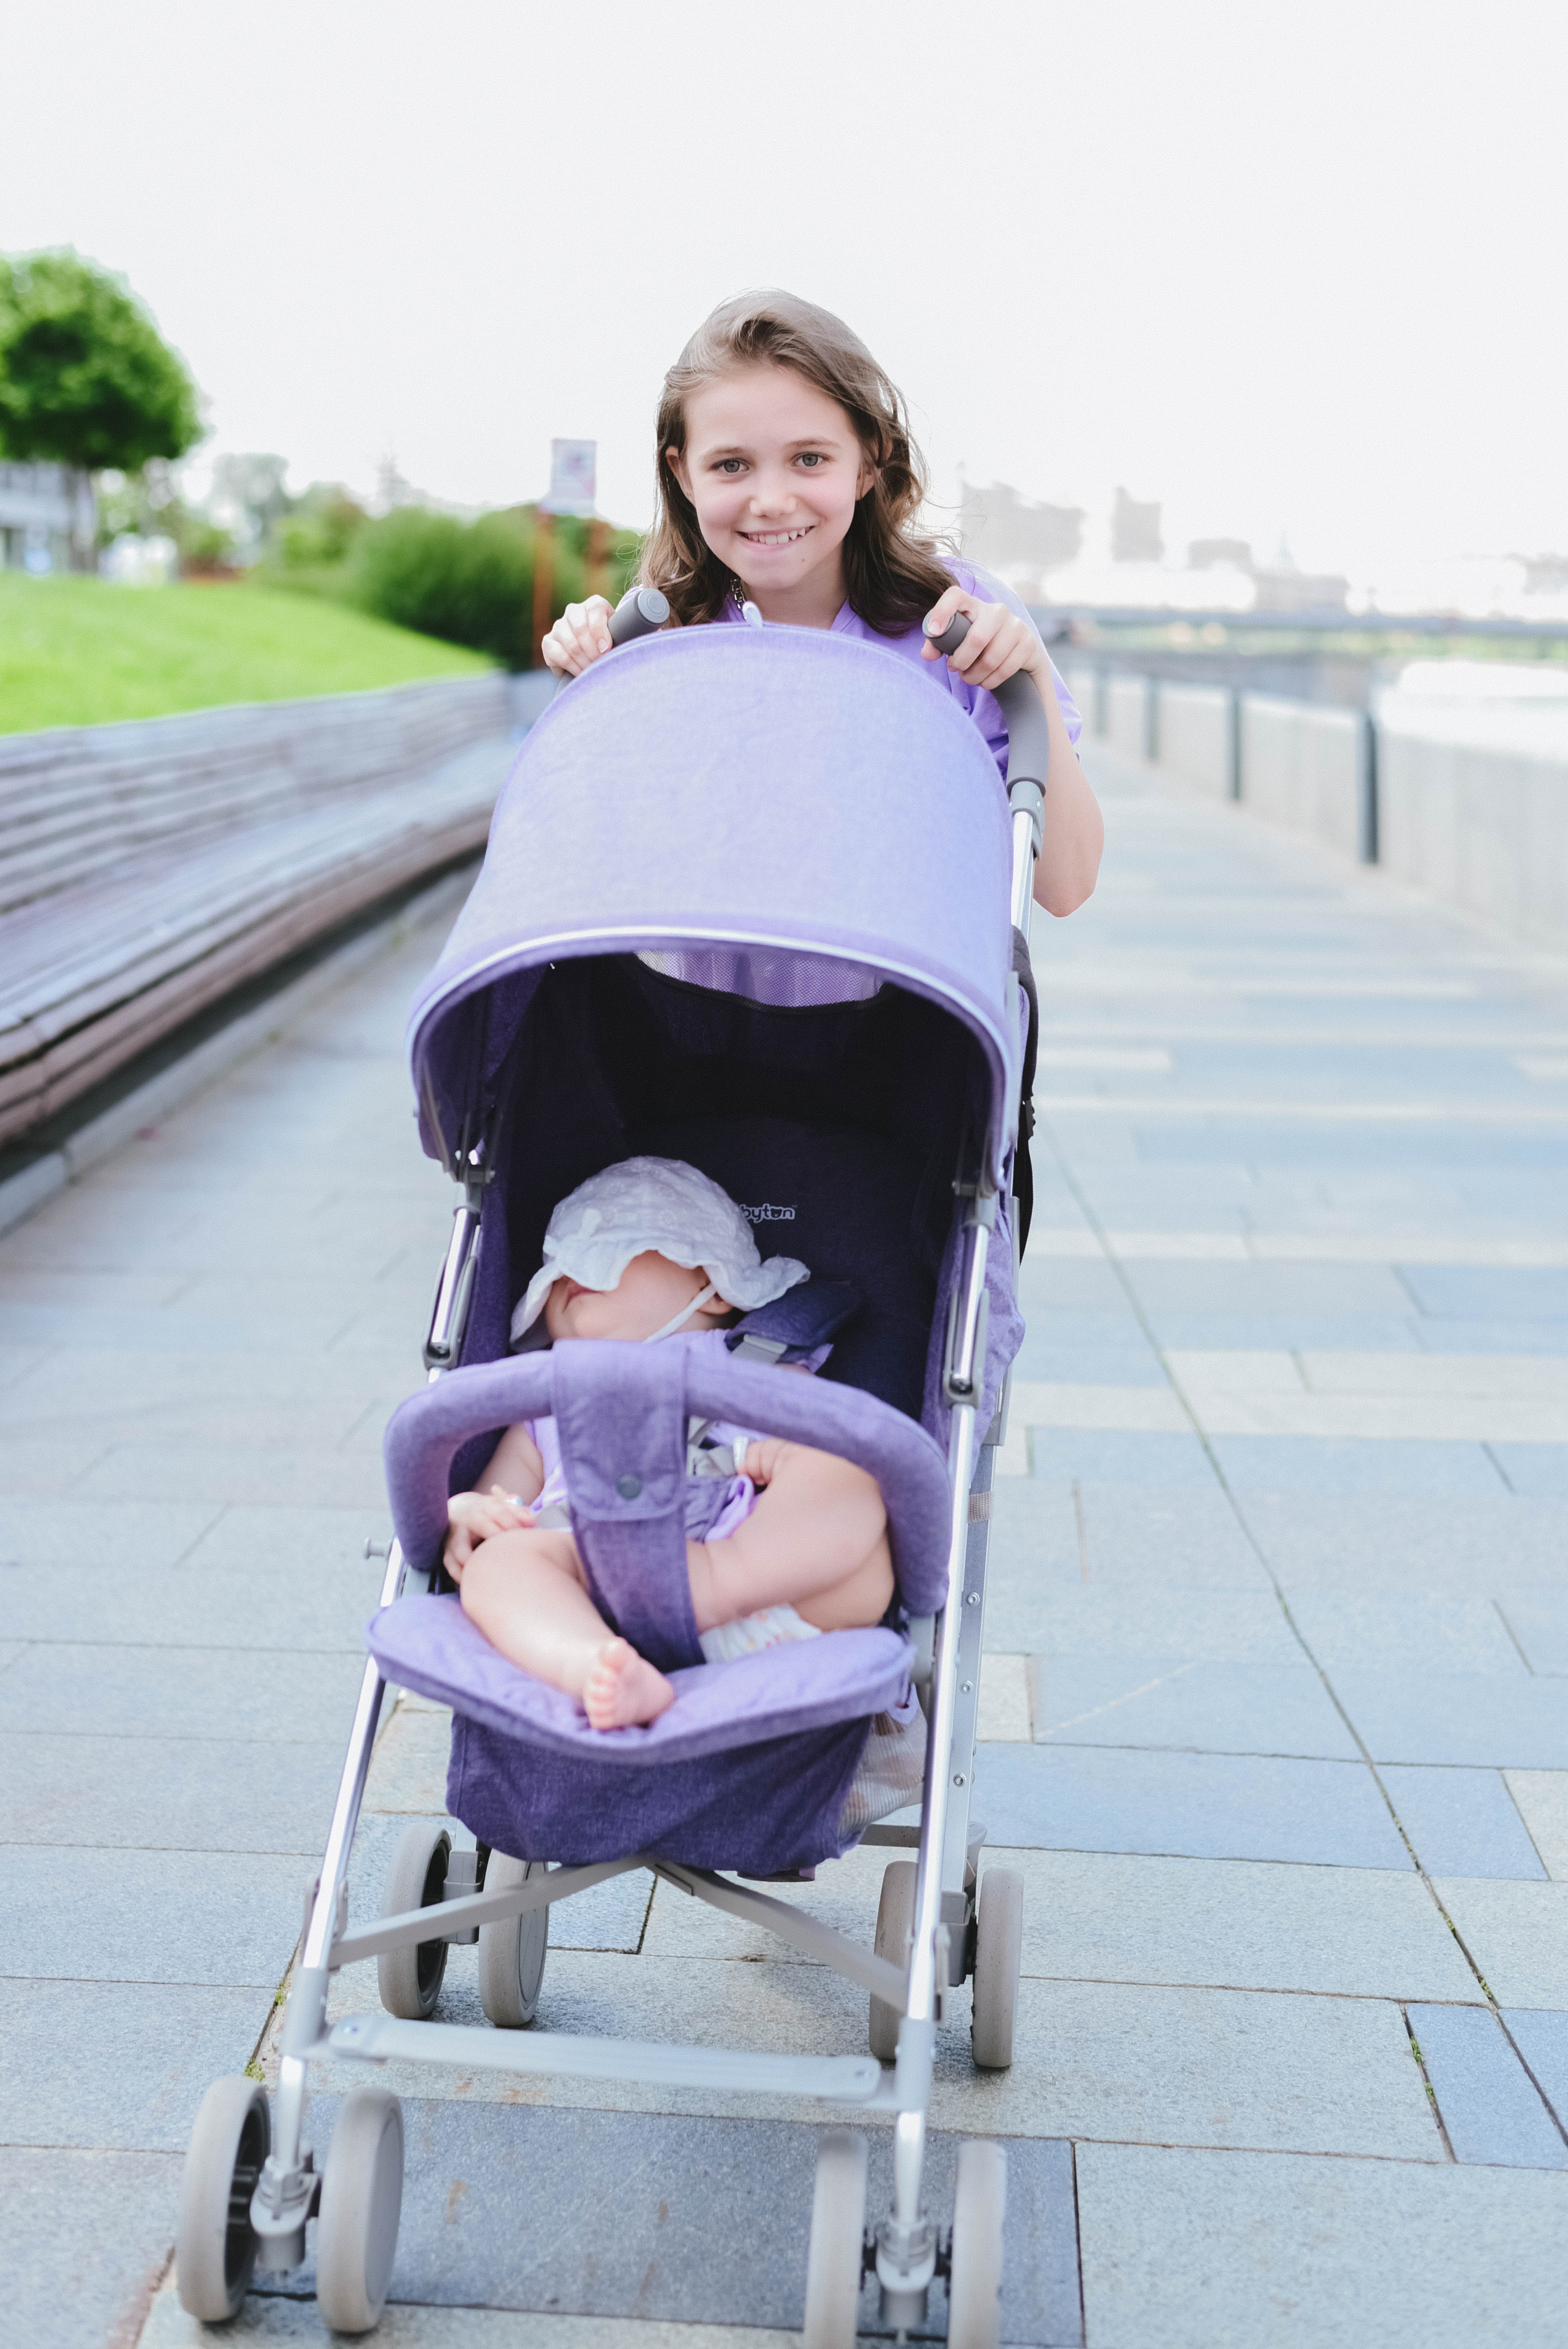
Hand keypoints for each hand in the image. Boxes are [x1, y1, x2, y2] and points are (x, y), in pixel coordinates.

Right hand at [444, 1485, 535, 1576]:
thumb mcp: (502, 1506)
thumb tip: (532, 1522)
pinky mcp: (447, 1552)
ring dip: (473, 1559)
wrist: (459, 1510)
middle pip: (481, 1525)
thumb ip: (518, 1513)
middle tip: (509, 1551)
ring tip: (487, 1568)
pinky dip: (461, 1574)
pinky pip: (451, 1565)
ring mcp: (455, 1536)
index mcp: (484, 1506)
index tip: (523, 1536)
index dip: (512, 1523)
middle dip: (496, 1536)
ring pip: (461, 1548)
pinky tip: (473, 1580)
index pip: (499, 1511)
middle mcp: (467, 1519)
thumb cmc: (489, 1514)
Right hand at [541, 595, 614, 678]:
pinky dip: (572, 668)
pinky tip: (580, 673)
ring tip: (593, 671)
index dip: (600, 632)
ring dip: (584, 662)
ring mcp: (559, 626)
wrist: (594, 654)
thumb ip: (619, 634)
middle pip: (581, 629)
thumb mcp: (619, 634)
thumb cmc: (610, 643)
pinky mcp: (548, 642)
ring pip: (571, 645)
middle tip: (600, 664)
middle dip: (593, 652)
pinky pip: (558, 656)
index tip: (607, 650)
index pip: (595, 610)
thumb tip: (609, 648)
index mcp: (593, 605)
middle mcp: (573, 611)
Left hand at [920, 583, 1042, 692]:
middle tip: (955, 669)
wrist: (1019, 648)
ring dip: (974, 676)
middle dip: (962, 661)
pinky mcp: (1028, 643)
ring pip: (990, 659)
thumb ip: (939, 644)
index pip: (955, 596)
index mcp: (974, 605)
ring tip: (968, 677)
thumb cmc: (980, 641)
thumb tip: (927, 654)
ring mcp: (1015, 625)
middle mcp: (997, 610)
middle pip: (977, 639)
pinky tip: (984, 681)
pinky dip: (990, 682)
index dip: (942, 611)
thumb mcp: (958, 639)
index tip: (934, 632)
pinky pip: (1005, 670)